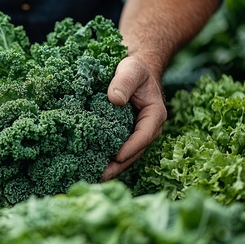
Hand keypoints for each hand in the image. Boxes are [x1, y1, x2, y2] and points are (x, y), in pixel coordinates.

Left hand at [102, 56, 166, 179]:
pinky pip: (116, 147)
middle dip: (119, 165)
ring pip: (125, 154)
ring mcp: (135, 132)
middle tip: (100, 176)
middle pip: (135, 151)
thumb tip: (115, 99)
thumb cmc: (134, 67)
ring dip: (112, 166)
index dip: (131, 148)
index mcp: (154, 115)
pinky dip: (105, 156)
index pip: (144, 135)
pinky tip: (90, 163)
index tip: (115, 157)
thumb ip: (124, 82)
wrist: (132, 67)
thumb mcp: (131, 69)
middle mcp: (146, 128)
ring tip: (93, 175)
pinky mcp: (123, 133)